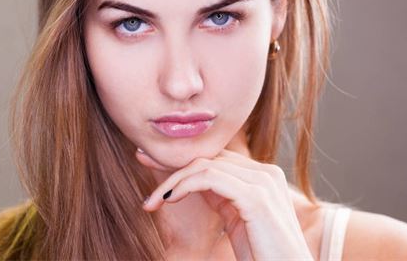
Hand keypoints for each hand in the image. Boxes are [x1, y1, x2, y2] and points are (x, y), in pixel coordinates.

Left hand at [137, 148, 313, 260]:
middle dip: (171, 163)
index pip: (217, 155)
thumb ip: (222, 196)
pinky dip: (184, 186)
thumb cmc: (262, 254)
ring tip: (151, 200)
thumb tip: (189, 181)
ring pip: (205, 165)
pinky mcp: (257, 197)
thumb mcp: (237, 219)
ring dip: (172, 180)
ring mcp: (263, 182)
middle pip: (209, 157)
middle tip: (140, 161)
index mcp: (263, 175)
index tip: (151, 159)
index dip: (183, 158)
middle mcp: (266, 172)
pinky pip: (210, 178)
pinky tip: (168, 199)